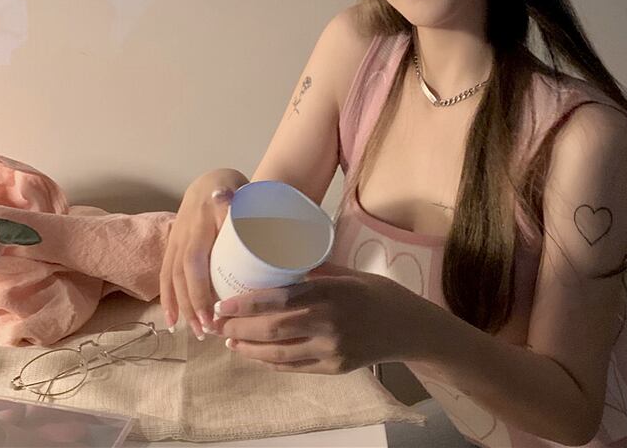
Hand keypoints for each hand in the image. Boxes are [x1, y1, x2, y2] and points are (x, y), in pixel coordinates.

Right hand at [159, 170, 247, 338]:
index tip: (211, 314)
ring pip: (171, 277)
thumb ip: (242, 205)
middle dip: (191, 305)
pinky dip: (167, 298)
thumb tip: (237, 210)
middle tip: (207, 332)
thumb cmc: (235, 190)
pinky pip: (164, 274)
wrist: (212, 180)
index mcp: (201, 221)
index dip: (199, 290)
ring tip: (193, 331)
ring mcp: (175, 239)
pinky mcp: (172, 246)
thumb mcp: (243, 194)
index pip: (194, 262)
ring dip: (180, 306)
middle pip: (181, 274)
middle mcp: (184, 233)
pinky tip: (172, 321)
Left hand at [211, 261, 416, 373]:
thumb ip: (313, 270)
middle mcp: (329, 323)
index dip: (246, 303)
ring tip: (229, 340)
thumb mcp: (346, 272)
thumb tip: (277, 258)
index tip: (221, 302)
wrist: (409, 328)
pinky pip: (295, 367)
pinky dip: (271, 361)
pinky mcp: (335, 369)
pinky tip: (255, 354)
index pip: (279, 298)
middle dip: (239, 327)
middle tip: (217, 323)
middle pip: (273, 329)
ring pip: (279, 354)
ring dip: (249, 348)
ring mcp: (332, 350)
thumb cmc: (376, 292)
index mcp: (330, 292)